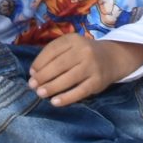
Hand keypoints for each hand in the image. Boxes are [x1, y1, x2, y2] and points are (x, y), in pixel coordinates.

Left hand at [28, 34, 142, 106]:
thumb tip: (34, 73)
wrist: (111, 58)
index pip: (52, 50)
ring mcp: (92, 66)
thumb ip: (54, 55)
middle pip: (59, 64)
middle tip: (32, 85)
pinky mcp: (97, 81)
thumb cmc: (83, 54)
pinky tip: (55, 102)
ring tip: (40, 93)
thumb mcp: (70, 46)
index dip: (39, 62)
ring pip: (69, 78)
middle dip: (43, 76)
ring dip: (52, 87)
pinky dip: (66, 98)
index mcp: (73, 39)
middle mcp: (84, 50)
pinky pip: (80, 91)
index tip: (31, 73)